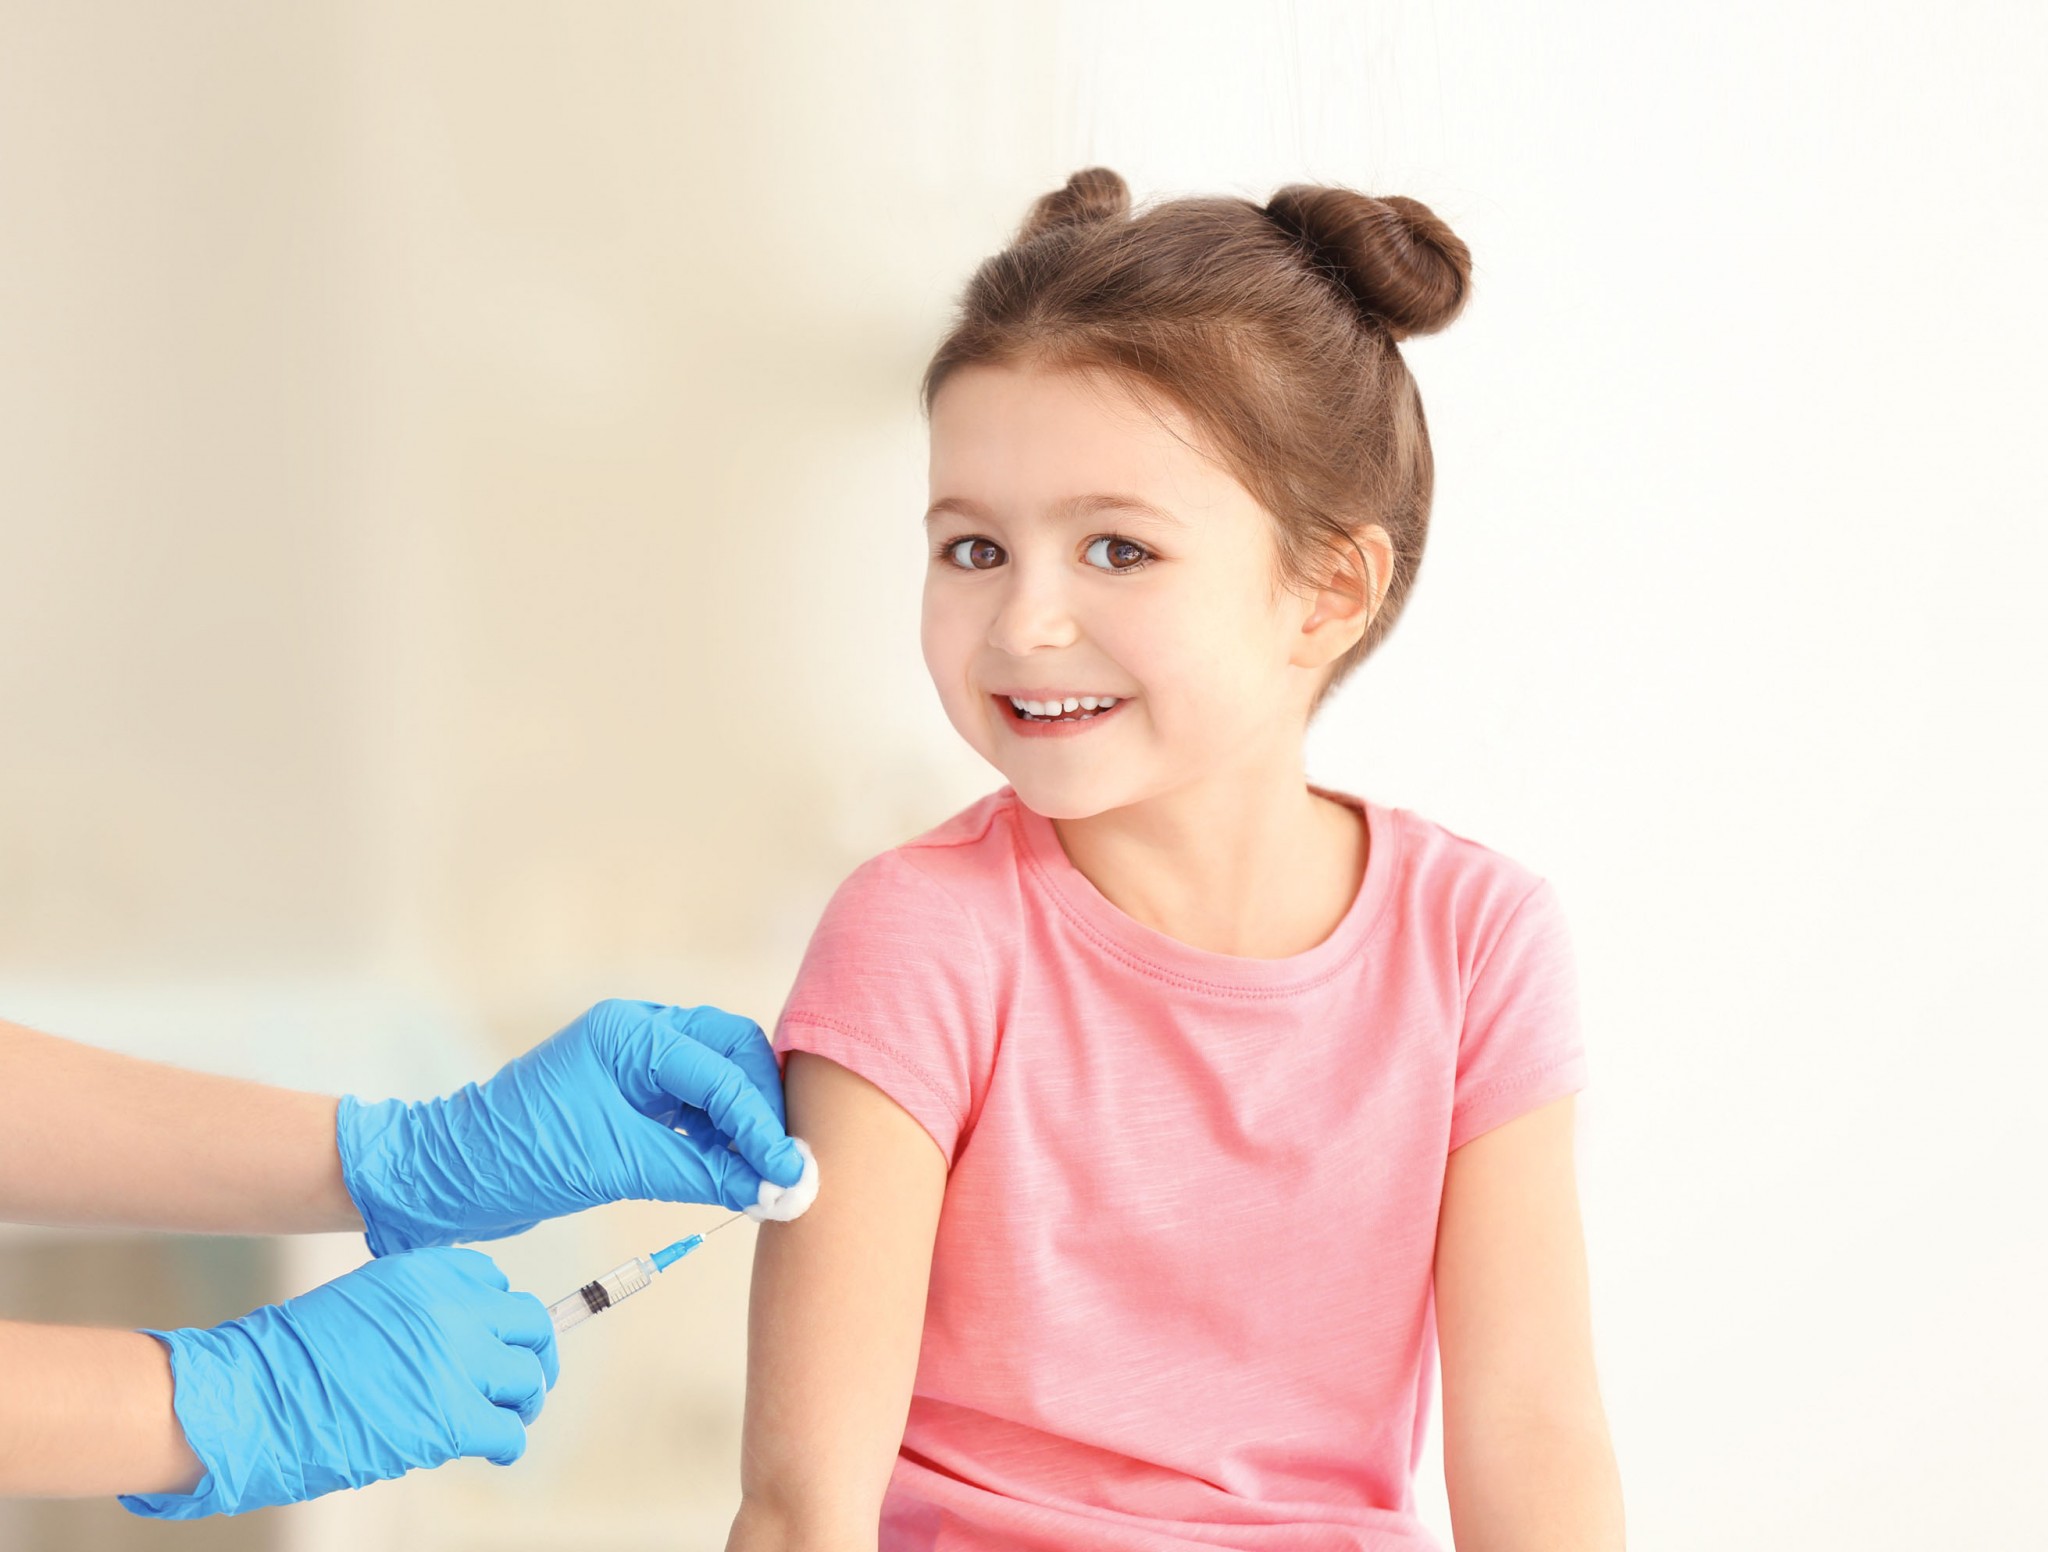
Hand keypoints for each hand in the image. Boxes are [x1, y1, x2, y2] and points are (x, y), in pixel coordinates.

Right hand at [119, 1247, 556, 1518]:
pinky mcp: (453, 1418)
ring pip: (528, 1379)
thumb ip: (418, 1306)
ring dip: (522, 1402)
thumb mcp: (364, 1300)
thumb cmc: (293, 1359)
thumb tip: (466, 1334)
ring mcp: (456, 1362)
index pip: (496, 1283)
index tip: (493, 1340)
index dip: (497, 1318)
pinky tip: (491, 1449)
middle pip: (530, 1323)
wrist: (251, 1400)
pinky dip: (507, 1445)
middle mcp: (452, 1308)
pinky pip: (510, 1432)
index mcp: (428, 1271)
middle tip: (521, 1381)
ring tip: (504, 1417)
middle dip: (533, 1353)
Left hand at [336, 998, 804, 1253]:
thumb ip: (700, 1171)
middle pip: (732, 1055)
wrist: (446, 1176)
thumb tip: (770, 1189)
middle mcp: (638, 1034)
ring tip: (765, 1176)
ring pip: (718, 1078)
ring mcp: (634, 1062)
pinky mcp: (629, 1096)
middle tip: (785, 1162)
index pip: (722, 1070)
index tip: (792, 1170)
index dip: (762, 1125)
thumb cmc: (515, 1157)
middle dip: (763, 1108)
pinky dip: (718, 1137)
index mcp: (630, 1032)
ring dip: (744, 1125)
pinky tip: (733, 1173)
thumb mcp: (616, 1164)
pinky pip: (693, 1106)